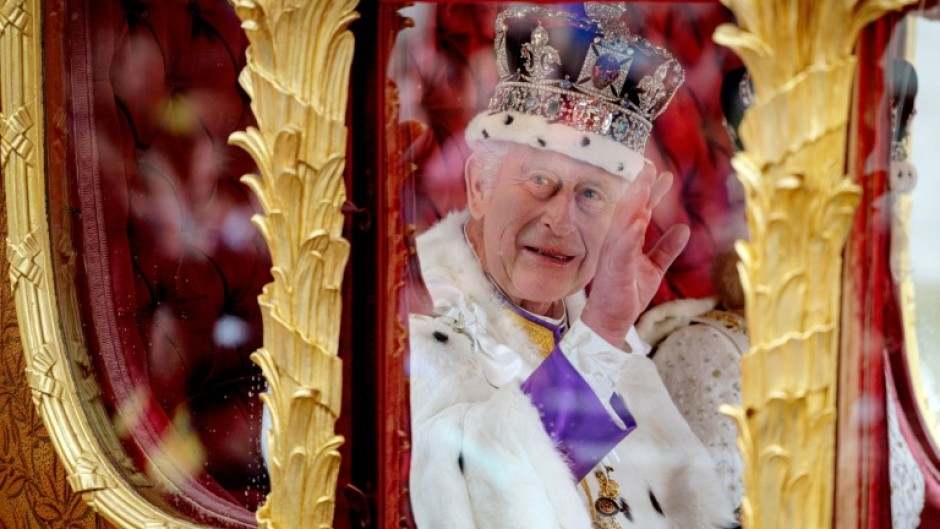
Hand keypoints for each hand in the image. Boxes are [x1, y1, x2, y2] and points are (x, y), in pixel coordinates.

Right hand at [580, 166, 689, 347]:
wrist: (611, 321)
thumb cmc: (627, 294)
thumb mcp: (654, 269)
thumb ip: (666, 249)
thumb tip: (684, 228)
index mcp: (627, 240)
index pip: (639, 210)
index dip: (650, 191)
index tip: (662, 173)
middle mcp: (618, 243)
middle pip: (628, 209)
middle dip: (639, 188)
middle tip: (650, 167)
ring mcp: (614, 255)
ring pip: (623, 223)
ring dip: (633, 203)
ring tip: (643, 184)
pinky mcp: (614, 270)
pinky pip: (622, 250)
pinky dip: (629, 235)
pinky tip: (638, 222)